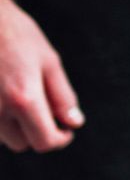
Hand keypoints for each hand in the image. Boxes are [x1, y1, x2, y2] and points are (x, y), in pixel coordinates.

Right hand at [0, 0, 82, 152]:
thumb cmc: (17, 35)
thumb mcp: (49, 62)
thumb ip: (62, 96)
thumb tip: (74, 123)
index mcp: (23, 99)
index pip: (44, 142)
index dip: (59, 140)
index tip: (65, 130)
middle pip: (22, 143)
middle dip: (37, 132)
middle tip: (45, 109)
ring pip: (3, 138)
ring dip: (15, 126)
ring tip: (20, 94)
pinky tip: (4, 94)